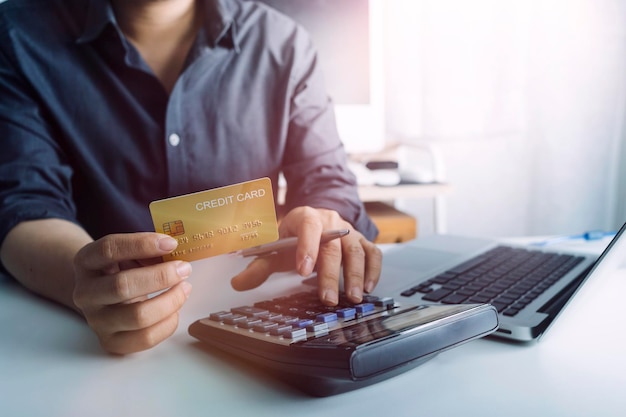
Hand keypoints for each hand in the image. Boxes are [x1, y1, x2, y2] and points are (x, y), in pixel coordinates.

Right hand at [72, 233, 191, 353]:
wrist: (102, 298)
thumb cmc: (121, 270)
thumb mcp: (128, 253)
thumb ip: (146, 251)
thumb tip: (173, 254)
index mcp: (86, 262)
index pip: (109, 249)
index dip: (142, 244)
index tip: (171, 244)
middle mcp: (85, 293)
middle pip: (122, 286)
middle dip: (160, 276)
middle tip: (184, 269)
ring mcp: (96, 321)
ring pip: (137, 316)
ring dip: (170, 301)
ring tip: (184, 288)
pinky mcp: (111, 342)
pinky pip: (146, 338)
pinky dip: (168, 323)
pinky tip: (175, 310)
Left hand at [231, 206, 381, 304]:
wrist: (314, 224)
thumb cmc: (293, 239)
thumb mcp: (274, 249)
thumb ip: (257, 266)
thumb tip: (238, 283)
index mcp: (306, 217)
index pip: (308, 228)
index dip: (307, 248)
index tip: (303, 271)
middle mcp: (331, 221)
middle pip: (334, 246)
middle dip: (331, 274)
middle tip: (327, 299)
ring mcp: (350, 231)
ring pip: (357, 250)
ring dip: (356, 275)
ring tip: (353, 297)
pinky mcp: (362, 242)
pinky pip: (373, 253)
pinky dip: (374, 270)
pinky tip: (369, 288)